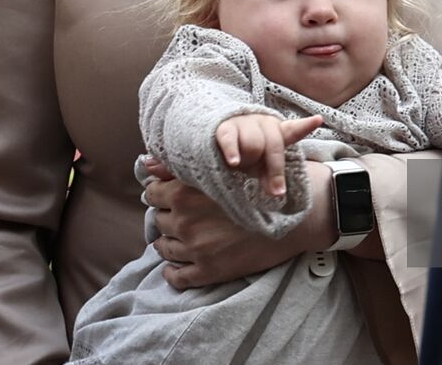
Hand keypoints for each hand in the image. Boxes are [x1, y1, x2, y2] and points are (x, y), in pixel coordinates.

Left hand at [142, 158, 338, 288]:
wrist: (294, 217)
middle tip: (181, 215)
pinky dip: (172, 272)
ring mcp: (195, 249)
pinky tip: (177, 266)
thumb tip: (147, 163)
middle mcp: (185, 221)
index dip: (161, 193)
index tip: (170, 196)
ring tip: (182, 238)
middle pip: (158, 220)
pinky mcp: (208, 271)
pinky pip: (177, 277)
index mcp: (185, 193)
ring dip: (169, 242)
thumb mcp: (224, 167)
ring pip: (164, 248)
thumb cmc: (261, 185)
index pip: (153, 194)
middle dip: (167, 216)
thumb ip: (181, 166)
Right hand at [214, 114, 324, 196]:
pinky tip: (234, 162)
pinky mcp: (225, 128)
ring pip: (253, 145)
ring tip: (241, 163)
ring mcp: (244, 123)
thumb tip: (276, 193)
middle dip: (274, 169)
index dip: (305, 125)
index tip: (318, 120)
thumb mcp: (261, 167)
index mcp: (277, 132)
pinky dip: (232, 153)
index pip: (293, 129)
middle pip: (274, 146)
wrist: (216, 141)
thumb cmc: (246, 154)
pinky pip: (230, 140)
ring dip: (248, 160)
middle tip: (269, 184)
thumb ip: (270, 178)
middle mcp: (263, 123)